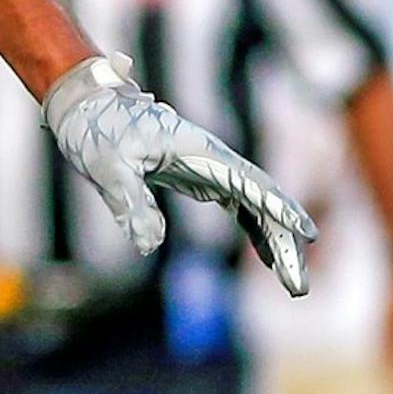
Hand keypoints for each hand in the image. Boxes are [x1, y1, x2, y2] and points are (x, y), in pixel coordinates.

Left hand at [43, 53, 314, 295]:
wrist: (87, 108)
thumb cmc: (97, 131)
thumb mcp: (106, 167)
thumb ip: (130, 202)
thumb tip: (149, 245)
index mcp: (199, 151)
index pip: (250, 182)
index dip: (278, 209)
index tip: (305, 233)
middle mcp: (214, 159)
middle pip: (263, 200)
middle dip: (285, 241)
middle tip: (298, 286)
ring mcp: (211, 169)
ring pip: (257, 205)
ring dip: (277, 241)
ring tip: (293, 283)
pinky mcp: (201, 179)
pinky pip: (240, 206)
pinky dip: (257, 230)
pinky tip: (268, 256)